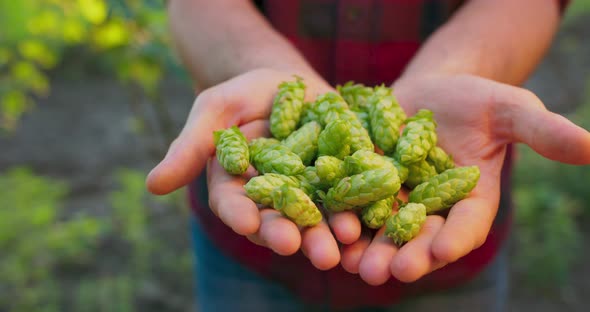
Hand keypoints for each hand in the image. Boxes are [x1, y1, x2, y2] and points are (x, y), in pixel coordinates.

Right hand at [146, 68, 363, 269]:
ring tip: (340, 244)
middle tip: (297, 247)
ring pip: (318, 218)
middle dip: (288, 233)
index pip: (235, 205)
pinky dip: (361, 209)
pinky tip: (369, 219)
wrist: (290, 83)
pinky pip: (353, 196)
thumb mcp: (214, 109)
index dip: (240, 213)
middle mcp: (274, 199)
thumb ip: (190, 147)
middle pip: (279, 220)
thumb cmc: (243, 94)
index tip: (247, 222)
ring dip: (328, 233)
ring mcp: (310, 193)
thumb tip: (153, 186)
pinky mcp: (344, 180)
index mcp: (238, 187)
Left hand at [341, 73, 589, 284]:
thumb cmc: (476, 99)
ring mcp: (396, 200)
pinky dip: (340, 219)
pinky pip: (350, 206)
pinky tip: (327, 231)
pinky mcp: (364, 184)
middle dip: (405, 255)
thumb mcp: (510, 110)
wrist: (429, 89)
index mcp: (470, 200)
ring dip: (367, 249)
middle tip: (389, 272)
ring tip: (352, 263)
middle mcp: (432, 209)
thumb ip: (542, 132)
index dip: (454, 237)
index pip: (465, 226)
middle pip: (418, 238)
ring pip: (380, 231)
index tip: (440, 250)